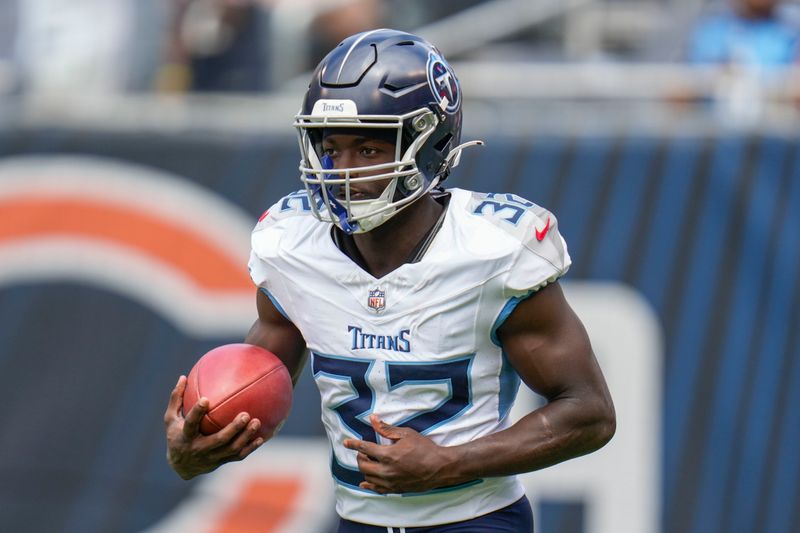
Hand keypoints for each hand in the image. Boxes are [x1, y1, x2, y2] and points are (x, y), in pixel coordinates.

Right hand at [164, 375, 263, 479]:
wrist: (181, 466)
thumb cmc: (176, 435)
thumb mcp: (171, 419)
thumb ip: (176, 399)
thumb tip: (183, 376)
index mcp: (185, 436)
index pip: (191, 424)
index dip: (197, 413)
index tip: (206, 399)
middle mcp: (199, 448)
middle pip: (218, 439)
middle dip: (233, 428)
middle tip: (246, 414)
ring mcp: (211, 457)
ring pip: (231, 449)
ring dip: (245, 437)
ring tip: (257, 422)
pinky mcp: (220, 461)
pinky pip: (238, 456)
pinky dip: (250, 448)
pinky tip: (261, 438)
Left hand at [342, 415, 459, 493]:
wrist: (439, 467)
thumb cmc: (424, 448)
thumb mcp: (406, 434)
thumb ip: (387, 429)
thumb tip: (372, 419)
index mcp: (388, 455)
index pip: (364, 449)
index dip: (353, 444)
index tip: (346, 442)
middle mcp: (386, 471)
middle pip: (363, 465)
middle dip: (360, 457)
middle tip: (364, 452)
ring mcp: (390, 482)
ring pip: (368, 478)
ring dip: (365, 469)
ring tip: (370, 462)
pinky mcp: (395, 489)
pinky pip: (377, 489)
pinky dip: (369, 485)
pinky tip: (365, 482)